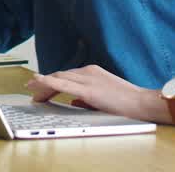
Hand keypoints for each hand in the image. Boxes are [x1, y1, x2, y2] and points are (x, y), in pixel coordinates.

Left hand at [24, 65, 154, 120]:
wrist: (143, 103)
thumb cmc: (127, 103)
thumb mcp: (103, 98)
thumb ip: (86, 99)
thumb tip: (72, 103)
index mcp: (92, 72)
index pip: (66, 75)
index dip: (51, 81)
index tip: (41, 88)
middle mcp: (88, 72)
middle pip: (59, 75)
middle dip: (44, 83)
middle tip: (32, 91)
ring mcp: (88, 79)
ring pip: (58, 78)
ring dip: (43, 85)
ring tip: (32, 92)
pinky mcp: (88, 89)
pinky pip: (63, 84)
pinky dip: (48, 82)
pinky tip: (38, 83)